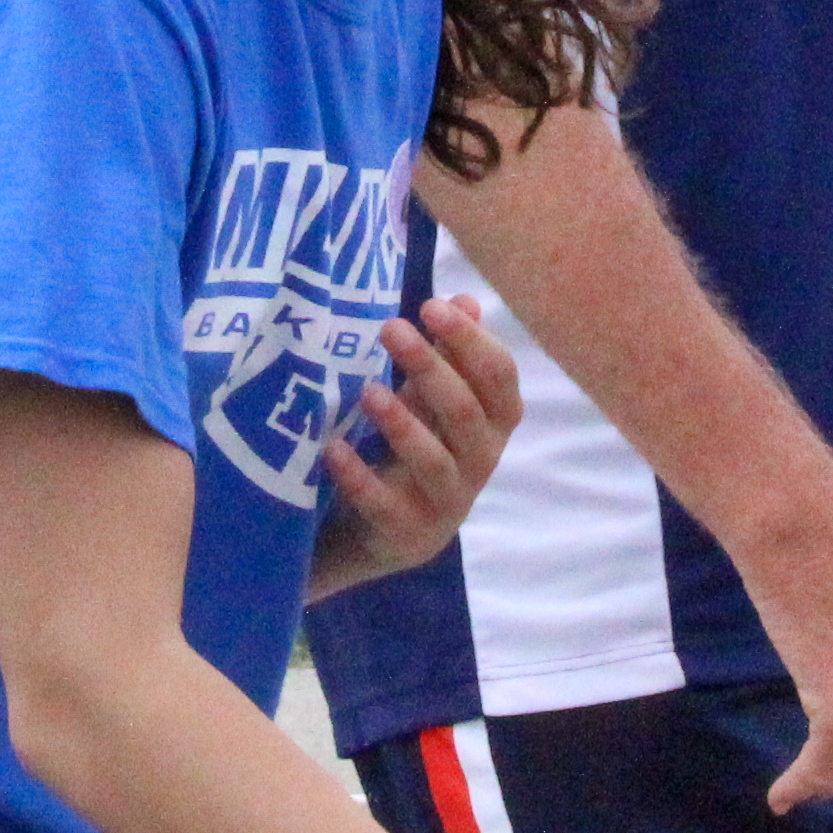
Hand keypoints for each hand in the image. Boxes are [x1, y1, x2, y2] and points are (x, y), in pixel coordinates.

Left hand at [311, 297, 524, 595]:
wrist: (389, 530)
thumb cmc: (419, 445)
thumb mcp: (434, 398)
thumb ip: (450, 355)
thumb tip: (465, 300)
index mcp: (494, 422)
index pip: (499, 378)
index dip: (471, 341)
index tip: (432, 306)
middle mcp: (481, 461)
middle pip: (467, 413)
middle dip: (431, 368)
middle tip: (391, 328)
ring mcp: (448, 501)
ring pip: (434, 461)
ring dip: (402, 424)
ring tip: (368, 390)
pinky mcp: (409, 532)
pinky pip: (385, 505)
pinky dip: (359, 477)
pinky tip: (332, 448)